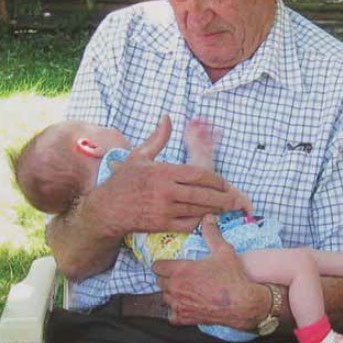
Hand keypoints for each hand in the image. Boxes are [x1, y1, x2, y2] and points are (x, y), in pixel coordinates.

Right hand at [88, 116, 242, 236]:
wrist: (106, 209)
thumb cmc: (123, 181)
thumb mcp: (139, 155)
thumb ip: (158, 138)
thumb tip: (167, 117)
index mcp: (163, 172)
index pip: (198, 175)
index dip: (216, 180)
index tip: (224, 183)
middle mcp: (166, 191)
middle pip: (202, 194)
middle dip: (222, 197)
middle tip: (236, 200)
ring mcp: (164, 209)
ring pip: (197, 210)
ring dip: (215, 210)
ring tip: (227, 208)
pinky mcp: (162, 224)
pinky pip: (187, 224)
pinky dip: (199, 221)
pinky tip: (207, 217)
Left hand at [153, 214, 270, 329]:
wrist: (242, 303)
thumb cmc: (232, 276)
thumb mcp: (223, 250)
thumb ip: (212, 233)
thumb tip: (208, 218)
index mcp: (181, 270)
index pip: (157, 267)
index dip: (163, 264)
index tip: (169, 264)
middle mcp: (176, 288)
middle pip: (159, 282)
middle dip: (167, 277)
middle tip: (179, 275)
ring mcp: (179, 305)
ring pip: (164, 297)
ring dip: (171, 293)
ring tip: (183, 288)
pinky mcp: (185, 319)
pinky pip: (171, 315)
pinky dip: (176, 311)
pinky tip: (185, 305)